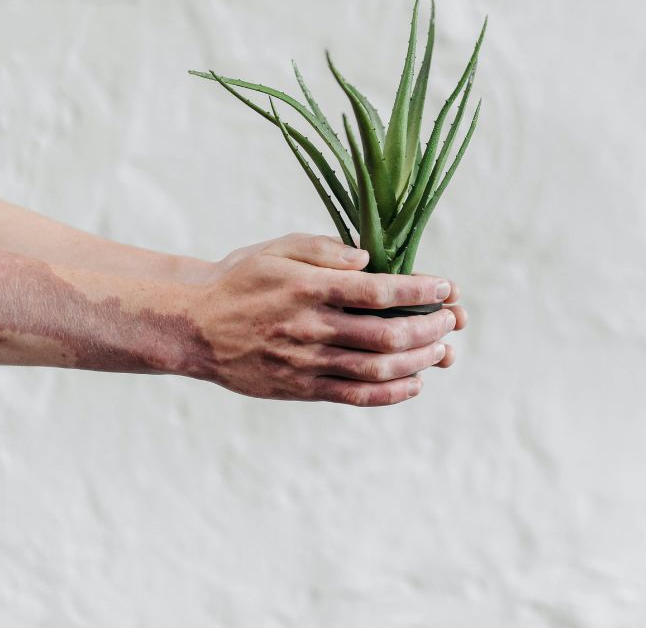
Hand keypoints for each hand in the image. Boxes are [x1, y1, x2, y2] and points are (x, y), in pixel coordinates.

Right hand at [176, 234, 464, 404]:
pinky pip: (356, 396)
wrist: (193, 327)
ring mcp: (306, 362)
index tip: (446, 288)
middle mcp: (310, 327)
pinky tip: (416, 382)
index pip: (378, 290)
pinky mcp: (302, 389)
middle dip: (429, 327)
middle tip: (452, 319)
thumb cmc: (242, 280)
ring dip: (419, 360)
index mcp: (308, 287)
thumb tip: (368, 258)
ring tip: (443, 349)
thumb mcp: (278, 249)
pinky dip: (393, 392)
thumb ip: (324, 250)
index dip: (420, 290)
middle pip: (386, 333)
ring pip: (377, 368)